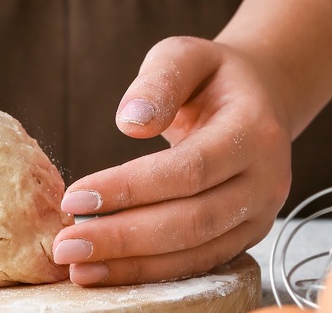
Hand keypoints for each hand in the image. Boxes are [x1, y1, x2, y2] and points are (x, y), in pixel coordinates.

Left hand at [53, 36, 292, 285]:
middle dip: (124, 238)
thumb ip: (159, 81)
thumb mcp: (185, 56)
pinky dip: (151, 273)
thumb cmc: (210, 77)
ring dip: (134, 266)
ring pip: (196, 252)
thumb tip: (130, 122)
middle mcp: (265, 180)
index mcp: (254, 131)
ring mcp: (260, 215)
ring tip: (78, 269)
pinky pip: (198, 264)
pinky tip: (107, 273)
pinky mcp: (244, 237)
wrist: (258, 99)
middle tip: (66, 245)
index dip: (131, 188)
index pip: (189, 169)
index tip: (73, 198)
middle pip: (192, 221)